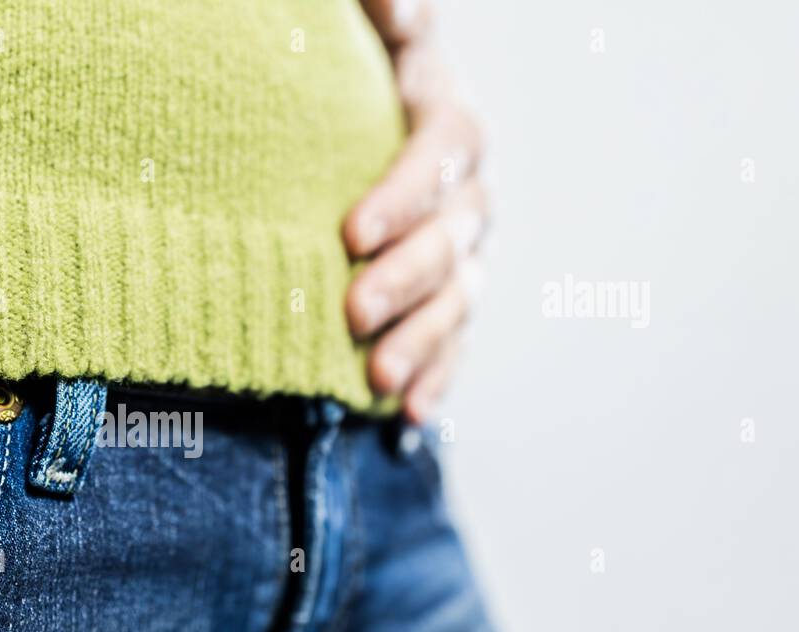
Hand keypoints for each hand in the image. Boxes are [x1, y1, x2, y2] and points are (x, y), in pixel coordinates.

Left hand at [344, 0, 487, 422]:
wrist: (353, 145)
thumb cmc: (342, 88)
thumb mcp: (360, 45)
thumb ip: (387, 15)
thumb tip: (401, 7)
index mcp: (445, 122)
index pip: (441, 153)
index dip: (404, 193)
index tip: (350, 232)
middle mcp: (467, 190)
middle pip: (452, 236)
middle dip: (405, 279)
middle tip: (352, 311)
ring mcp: (466, 250)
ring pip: (457, 297)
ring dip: (421, 340)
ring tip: (376, 379)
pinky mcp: (452, 299)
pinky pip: (453, 341)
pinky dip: (435, 376)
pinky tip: (410, 413)